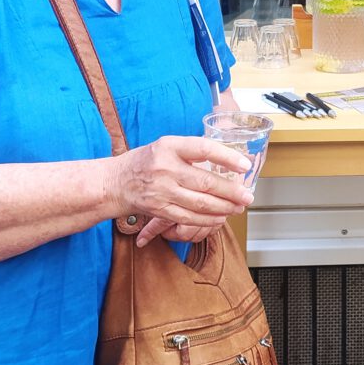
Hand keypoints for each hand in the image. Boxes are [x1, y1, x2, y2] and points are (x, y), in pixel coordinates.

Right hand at [107, 136, 252, 243]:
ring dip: (224, 207)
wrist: (115, 182)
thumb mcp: (166, 145)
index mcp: (169, 146)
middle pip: (205, 181)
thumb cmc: (146, 161)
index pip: (203, 149)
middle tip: (248, 195)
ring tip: (239, 207)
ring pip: (200, 203)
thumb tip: (228, 159)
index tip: (245, 165)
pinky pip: (189, 217)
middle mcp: (165, 168)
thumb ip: (192, 151)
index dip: (227, 157)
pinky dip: (208, 219)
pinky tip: (220, 217)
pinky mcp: (159, 209)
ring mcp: (161, 191)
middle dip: (231, 191)